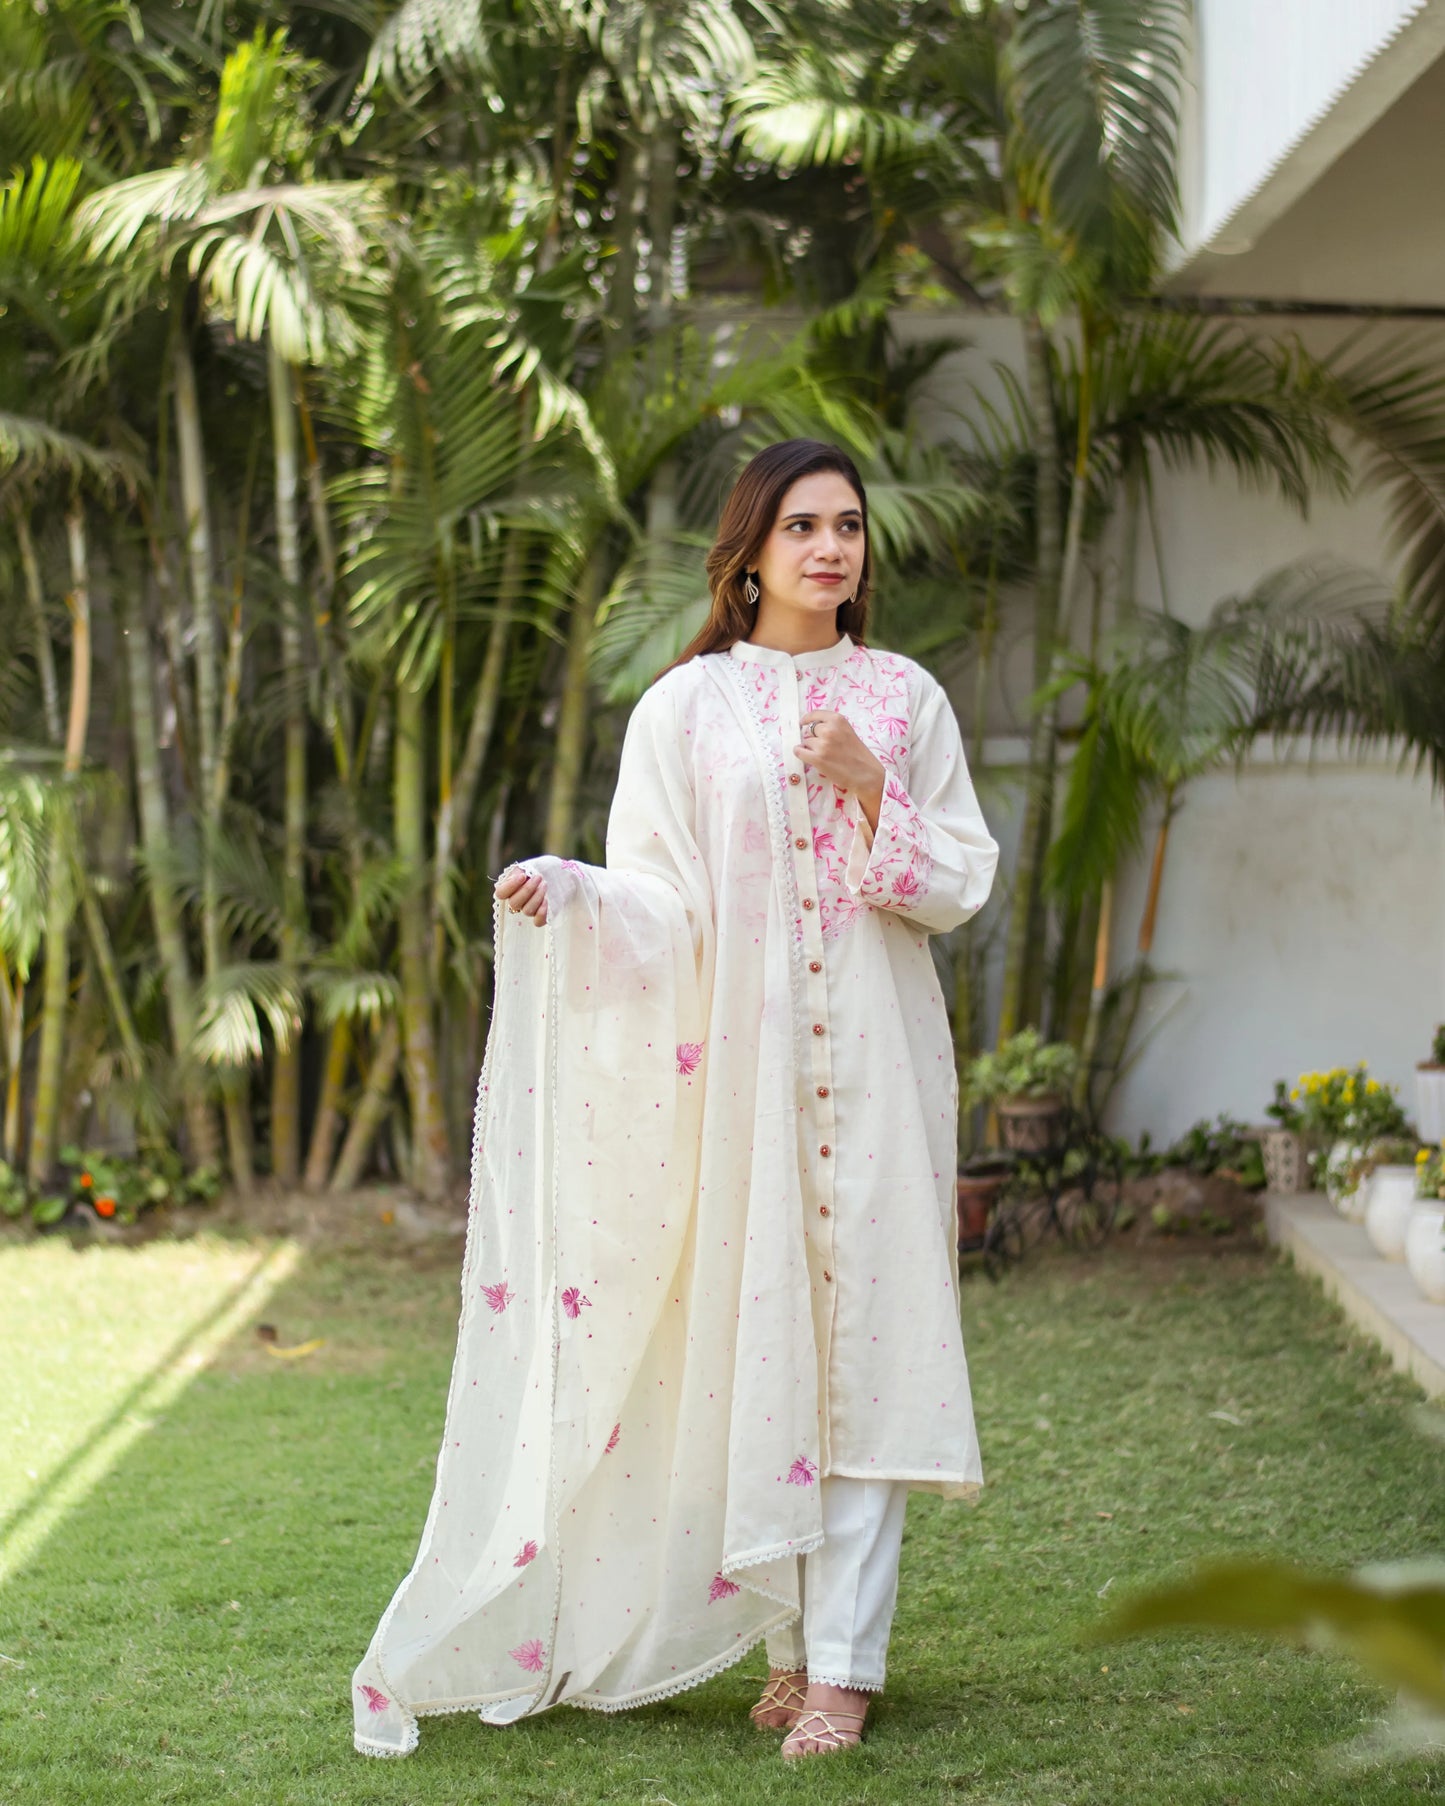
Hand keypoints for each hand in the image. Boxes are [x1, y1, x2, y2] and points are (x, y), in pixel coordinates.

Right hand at [495, 864, 547, 925]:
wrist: (560, 874)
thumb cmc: (542, 868)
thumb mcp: (531, 865)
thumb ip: (520, 870)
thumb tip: (517, 877)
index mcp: (510, 889)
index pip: (501, 893)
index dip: (510, 886)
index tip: (523, 876)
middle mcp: (517, 902)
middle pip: (514, 903)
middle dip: (527, 889)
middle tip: (539, 877)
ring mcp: (529, 910)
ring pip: (527, 911)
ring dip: (537, 897)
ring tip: (545, 884)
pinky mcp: (541, 916)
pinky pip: (538, 922)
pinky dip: (541, 913)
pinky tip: (547, 901)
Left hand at [794, 710, 885, 830]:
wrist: (866, 774)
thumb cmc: (859, 755)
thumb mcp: (848, 732)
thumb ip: (833, 727)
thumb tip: (814, 728)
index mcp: (838, 720)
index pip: (816, 714)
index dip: (807, 719)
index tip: (803, 722)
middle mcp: (829, 729)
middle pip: (810, 730)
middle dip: (814, 738)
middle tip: (824, 747)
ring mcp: (822, 744)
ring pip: (806, 742)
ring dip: (810, 748)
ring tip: (824, 755)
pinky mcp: (817, 758)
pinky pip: (799, 752)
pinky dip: (800, 753)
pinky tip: (807, 756)